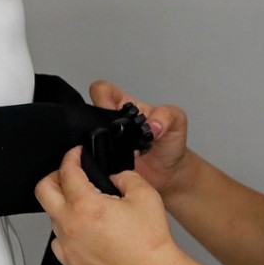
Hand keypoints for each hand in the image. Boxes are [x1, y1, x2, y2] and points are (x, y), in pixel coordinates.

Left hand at [34, 146, 182, 264]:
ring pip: (52, 217)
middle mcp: (71, 226)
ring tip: (83, 205)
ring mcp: (68, 247)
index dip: (71, 156)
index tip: (76, 154)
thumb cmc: (149, 240)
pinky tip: (84, 229)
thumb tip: (113, 178)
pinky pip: (58, 241)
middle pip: (43, 191)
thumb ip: (123, 176)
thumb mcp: (143, 192)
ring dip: (63, 205)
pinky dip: (67, 231)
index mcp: (86, 205)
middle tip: (69, 175)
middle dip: (55, 176)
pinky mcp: (71, 264)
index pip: (67, 171)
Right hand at [89, 80, 190, 199]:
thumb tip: (153, 125)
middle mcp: (110, 123)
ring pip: (86, 138)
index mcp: (124, 105)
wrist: (169, 174)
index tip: (113, 108)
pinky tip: (117, 167)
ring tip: (123, 155)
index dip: (102, 95)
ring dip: (99, 146)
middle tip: (118, 135)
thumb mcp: (177, 121)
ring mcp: (105, 144)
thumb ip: (167, 116)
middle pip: (88, 113)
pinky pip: (92, 162)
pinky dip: (100, 165)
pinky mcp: (104, 165)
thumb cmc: (170, 142)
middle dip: (98, 123)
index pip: (102, 90)